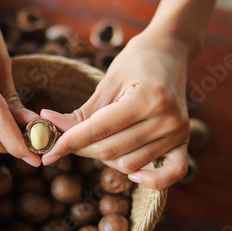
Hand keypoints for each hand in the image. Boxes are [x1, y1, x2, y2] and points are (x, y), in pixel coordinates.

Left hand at [41, 27, 190, 188]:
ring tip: (92, 140)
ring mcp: (179, 132)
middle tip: (61, 143)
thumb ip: (84, 112)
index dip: (68, 141)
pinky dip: (151, 180)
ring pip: (128, 163)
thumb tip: (53, 130)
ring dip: (104, 158)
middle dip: (80, 148)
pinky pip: (170, 174)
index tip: (47, 151)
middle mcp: (167, 119)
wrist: (169, 49)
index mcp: (147, 98)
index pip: (98, 130)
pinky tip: (132, 175)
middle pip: (111, 150)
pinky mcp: (185, 140)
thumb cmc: (136, 60)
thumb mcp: (107, 81)